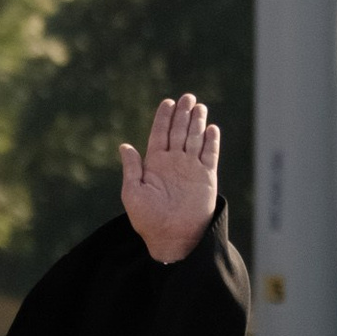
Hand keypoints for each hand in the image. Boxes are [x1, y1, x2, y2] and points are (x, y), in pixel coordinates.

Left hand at [119, 93, 221, 264]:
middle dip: (183, 114)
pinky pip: (210, 155)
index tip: (168, 102)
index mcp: (155, 163)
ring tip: (199, 106)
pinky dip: (211, 141)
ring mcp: (191, 168)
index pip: (160, 134)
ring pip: (195, 139)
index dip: (163, 118)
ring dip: (197, 123)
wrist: (171, 238)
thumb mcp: (132, 192)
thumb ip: (131, 168)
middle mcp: (174, 163)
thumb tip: (124, 146)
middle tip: (187, 97)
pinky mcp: (207, 177)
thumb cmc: (148, 219)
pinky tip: (211, 128)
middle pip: (179, 131)